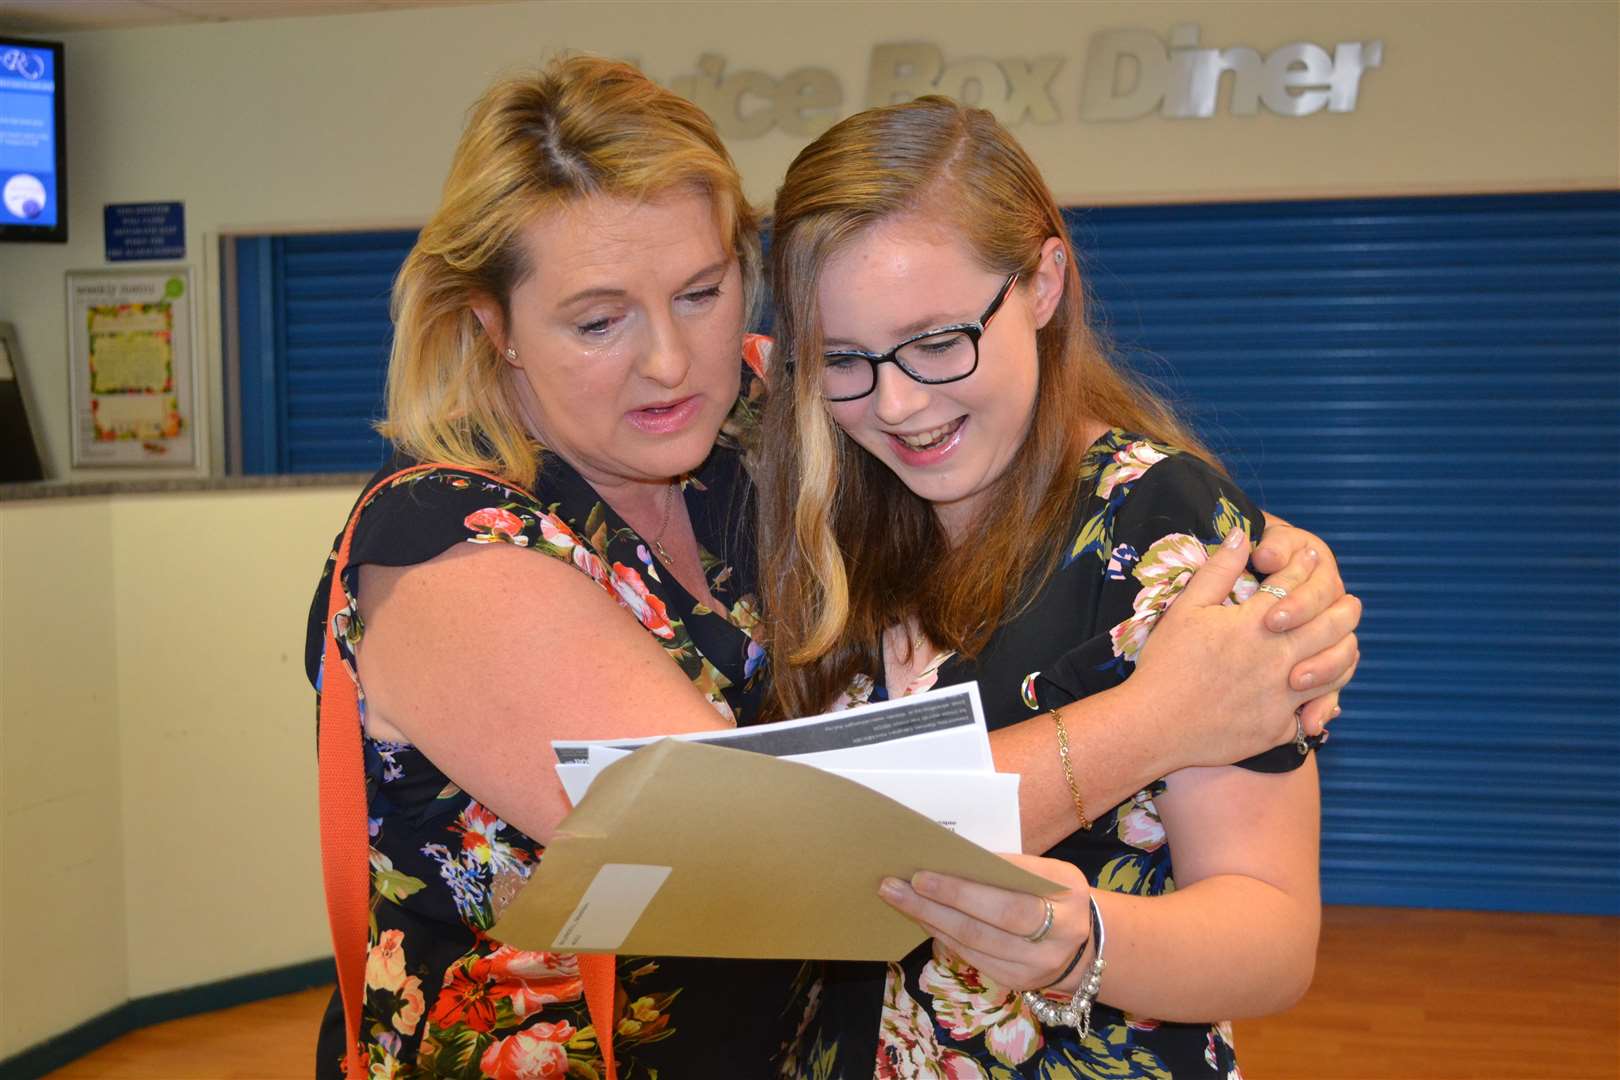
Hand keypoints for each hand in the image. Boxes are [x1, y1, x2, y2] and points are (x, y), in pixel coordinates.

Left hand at [878, 854, 1092, 993]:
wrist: (1082, 942)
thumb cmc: (1054, 894)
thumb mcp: (1047, 871)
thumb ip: (1009, 867)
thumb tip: (950, 859)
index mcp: (1068, 894)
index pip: (1011, 892)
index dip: (964, 888)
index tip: (923, 873)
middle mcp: (1059, 934)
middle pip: (988, 923)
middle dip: (938, 903)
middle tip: (897, 886)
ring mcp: (1039, 964)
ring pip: (975, 943)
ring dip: (931, 920)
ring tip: (898, 899)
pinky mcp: (1019, 982)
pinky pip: (973, 958)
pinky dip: (943, 936)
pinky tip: (922, 918)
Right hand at [1132, 530, 1357, 766]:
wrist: (1154, 725)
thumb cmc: (1165, 664)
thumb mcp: (1185, 609)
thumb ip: (1218, 571)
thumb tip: (1242, 535)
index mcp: (1254, 624)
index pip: (1293, 585)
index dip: (1304, 566)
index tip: (1312, 557)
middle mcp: (1277, 658)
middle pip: (1329, 625)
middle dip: (1343, 606)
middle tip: (1348, 598)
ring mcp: (1281, 696)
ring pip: (1335, 668)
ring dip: (1345, 649)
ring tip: (1345, 638)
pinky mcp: (1278, 728)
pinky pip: (1315, 710)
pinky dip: (1327, 698)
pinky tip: (1327, 687)